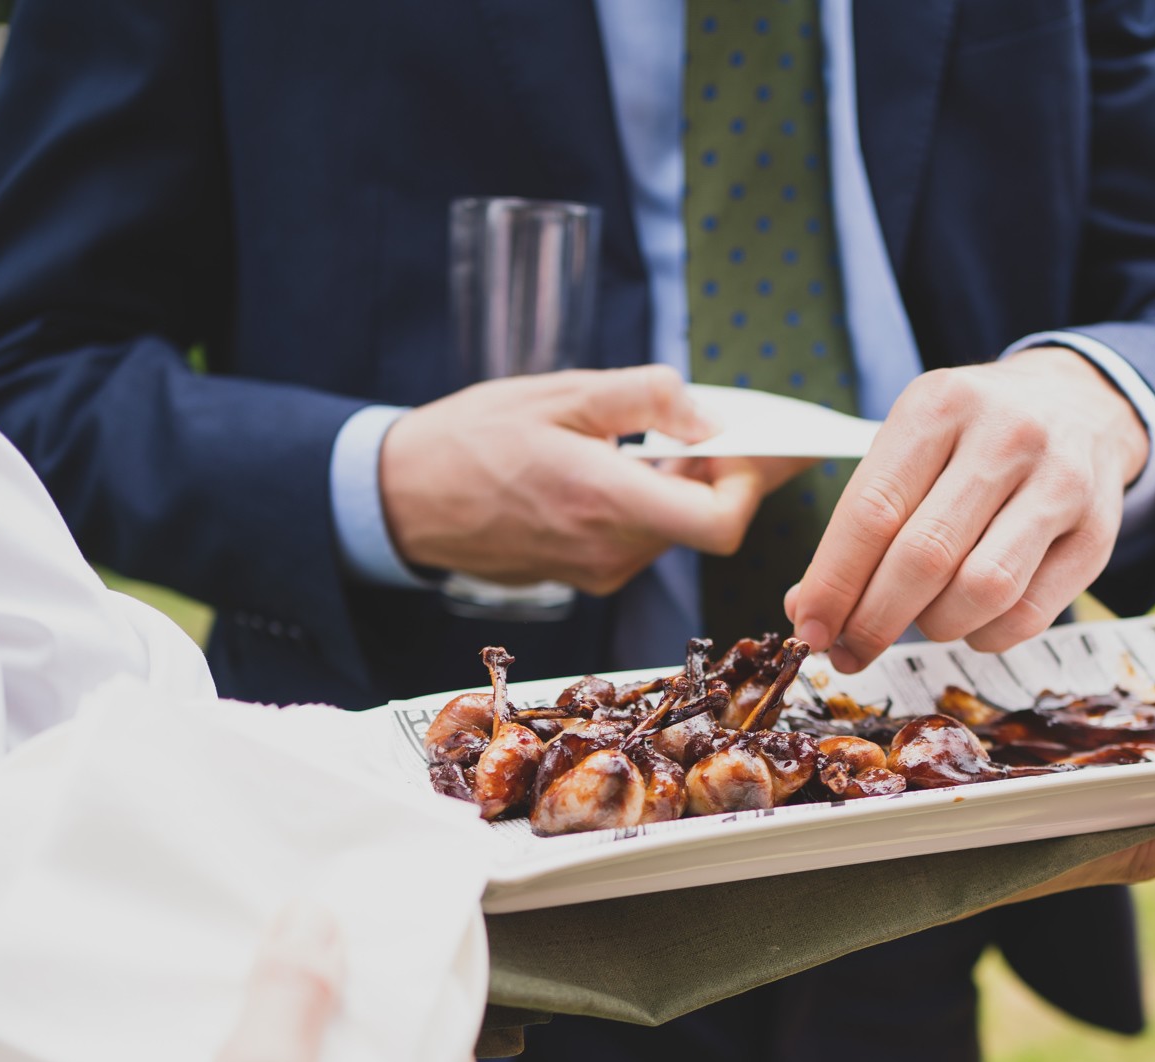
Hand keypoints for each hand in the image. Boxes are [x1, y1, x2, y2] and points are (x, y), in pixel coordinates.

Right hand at [380, 366, 807, 594]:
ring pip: (676, 530)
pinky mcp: (586, 574)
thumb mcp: (562, 392)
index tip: (750, 443)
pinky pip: (643, 538)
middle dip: (723, 472)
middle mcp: (608, 550)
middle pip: (705, 523)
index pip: (721, 523)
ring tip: (664, 437)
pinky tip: (628, 465)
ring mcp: (597, 571)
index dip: (751, 483)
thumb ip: (647, 397)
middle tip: (722, 422)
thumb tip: (710, 416)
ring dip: (686, 485)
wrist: (403, 498)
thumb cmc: (471, 439)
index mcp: (604, 502)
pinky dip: (654, 502)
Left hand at [786, 348, 1149, 671]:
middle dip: (873, 621)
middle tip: (850, 651)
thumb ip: (860, 521)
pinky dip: (984, 636)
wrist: (1077, 404)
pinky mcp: (1099, 532)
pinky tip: (969, 620)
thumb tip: (809, 608)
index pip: (872, 511)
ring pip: (981, 592)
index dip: (833, 584)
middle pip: (924, 557)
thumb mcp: (909, 445)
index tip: (809, 629)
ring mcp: (1061, 482)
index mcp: (939, 405)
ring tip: (919, 620)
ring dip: (934, 628)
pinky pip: (1030, 616)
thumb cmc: (972, 435)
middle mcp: (1006, 436)